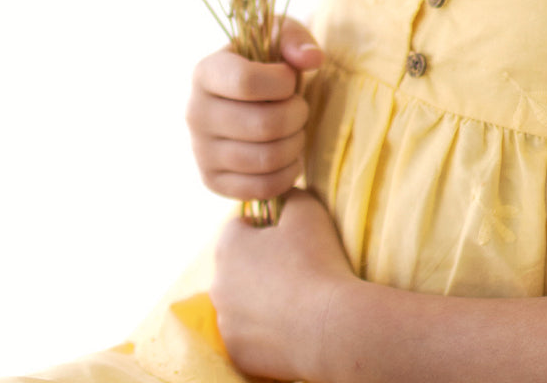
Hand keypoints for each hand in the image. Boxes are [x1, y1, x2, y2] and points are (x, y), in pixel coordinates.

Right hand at [186, 18, 324, 200]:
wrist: (244, 100)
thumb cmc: (265, 64)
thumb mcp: (277, 38)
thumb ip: (296, 39)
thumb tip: (311, 60)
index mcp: (206, 72)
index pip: (246, 82)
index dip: (282, 82)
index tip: (289, 79)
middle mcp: (195, 112)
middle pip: (263, 124)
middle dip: (297, 115)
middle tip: (301, 108)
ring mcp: (201, 151)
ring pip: (266, 158)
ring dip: (296, 144)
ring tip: (296, 130)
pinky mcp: (213, 181)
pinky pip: (263, 187)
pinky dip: (289, 173)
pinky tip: (291, 156)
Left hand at [212, 188, 356, 381]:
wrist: (330, 326)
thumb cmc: (316, 261)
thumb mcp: (307, 208)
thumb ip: (287, 193)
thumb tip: (281, 194)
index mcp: (227, 245)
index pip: (240, 227)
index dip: (266, 228)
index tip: (289, 239)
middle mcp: (217, 284)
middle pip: (238, 265)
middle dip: (261, 264)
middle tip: (296, 268)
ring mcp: (225, 322)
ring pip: (242, 301)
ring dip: (262, 297)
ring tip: (296, 298)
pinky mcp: (237, 352)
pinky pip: (249, 333)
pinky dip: (265, 329)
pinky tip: (291, 324)